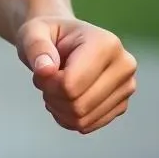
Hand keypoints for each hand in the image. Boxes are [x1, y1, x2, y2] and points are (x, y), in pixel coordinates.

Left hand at [16, 16, 137, 133]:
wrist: (62, 40)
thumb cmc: (47, 34)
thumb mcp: (32, 31)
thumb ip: (36, 47)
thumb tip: (45, 70)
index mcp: (107, 44)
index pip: (71, 84)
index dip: (47, 83)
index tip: (40, 69)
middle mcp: (124, 67)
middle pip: (79, 105)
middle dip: (52, 97)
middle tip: (44, 79)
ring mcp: (126, 88)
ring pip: (83, 120)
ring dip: (58, 108)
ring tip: (54, 86)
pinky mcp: (120, 105)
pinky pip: (87, 126)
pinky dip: (67, 118)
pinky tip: (63, 98)